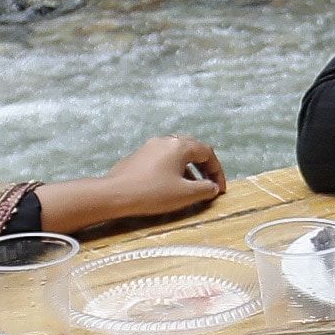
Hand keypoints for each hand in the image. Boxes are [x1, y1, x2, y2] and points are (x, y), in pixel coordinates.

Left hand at [85, 135, 221, 227]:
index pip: (207, 153)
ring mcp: (150, 146)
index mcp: (180, 146)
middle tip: (208, 183)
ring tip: (190, 187)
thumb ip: (204, 189)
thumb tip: (213, 187)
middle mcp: (166, 140)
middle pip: (191, 148)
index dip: (217, 172)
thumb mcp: (184, 194)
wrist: (115, 194)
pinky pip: (162, 158)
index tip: (220, 189)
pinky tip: (169, 185)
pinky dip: (172, 169)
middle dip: (203, 166)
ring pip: (176, 153)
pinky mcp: (138, 156)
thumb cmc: (153, 193)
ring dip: (188, 169)